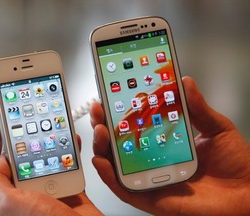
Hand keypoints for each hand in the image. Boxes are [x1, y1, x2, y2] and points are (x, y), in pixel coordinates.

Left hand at [0, 119, 101, 215]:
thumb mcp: (10, 205)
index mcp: (8, 195)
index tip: (1, 123)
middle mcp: (27, 191)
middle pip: (21, 156)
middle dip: (27, 136)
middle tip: (33, 120)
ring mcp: (49, 188)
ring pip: (47, 157)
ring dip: (52, 142)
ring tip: (55, 129)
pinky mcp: (68, 187)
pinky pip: (69, 164)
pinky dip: (71, 152)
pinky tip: (73, 144)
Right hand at [90, 76, 249, 215]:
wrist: (248, 196)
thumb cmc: (235, 164)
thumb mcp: (215, 128)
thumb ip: (197, 107)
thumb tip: (184, 81)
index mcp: (164, 141)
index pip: (136, 124)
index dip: (120, 111)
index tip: (110, 93)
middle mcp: (152, 159)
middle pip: (120, 143)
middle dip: (104, 124)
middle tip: (99, 108)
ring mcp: (149, 177)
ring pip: (115, 163)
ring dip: (102, 146)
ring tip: (100, 129)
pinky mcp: (150, 197)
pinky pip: (122, 188)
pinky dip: (108, 176)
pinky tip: (101, 160)